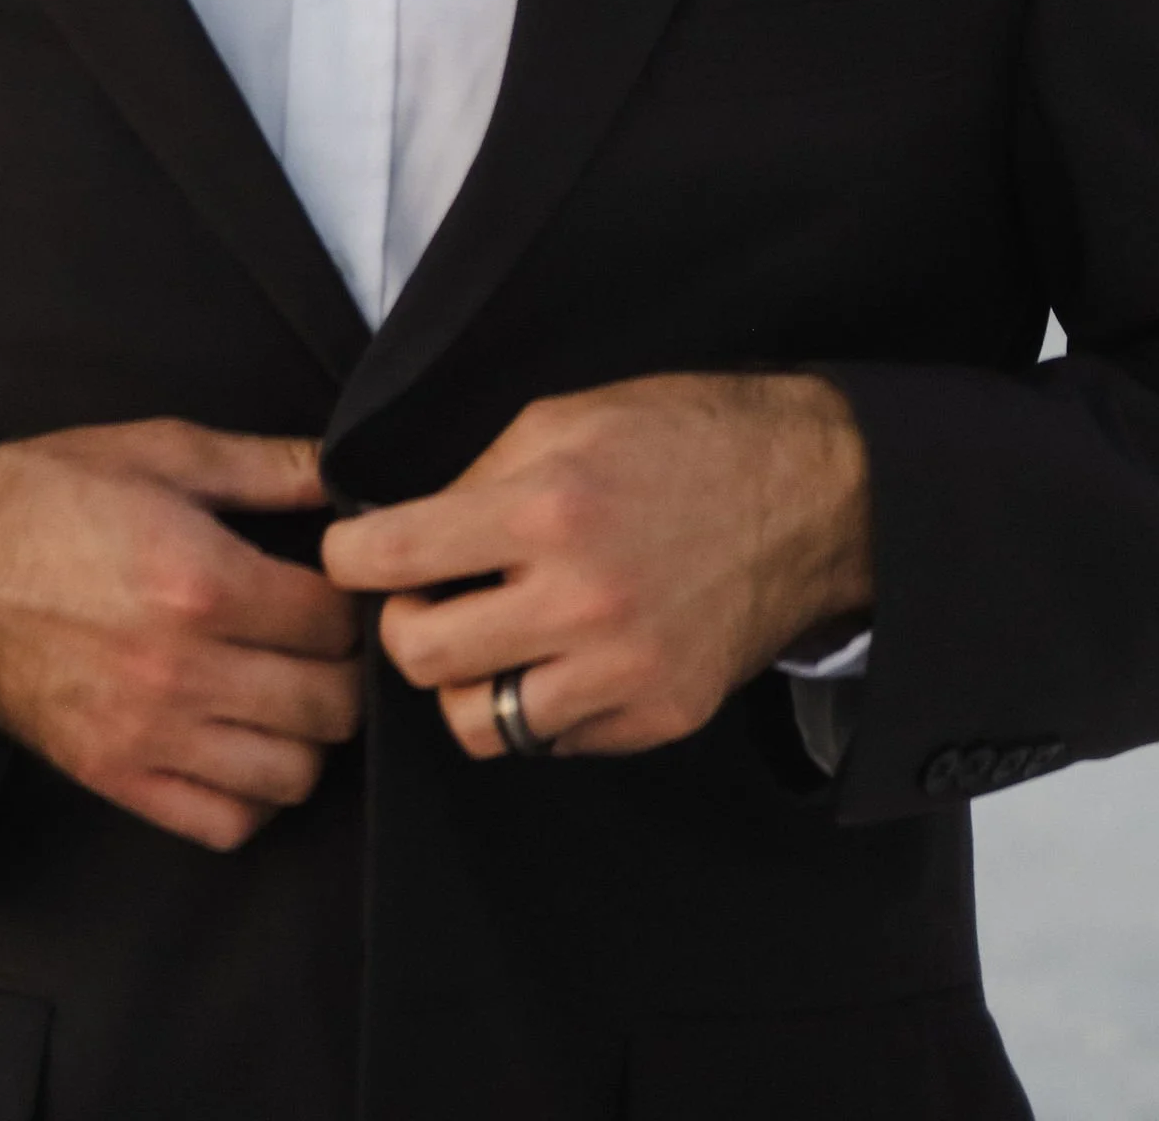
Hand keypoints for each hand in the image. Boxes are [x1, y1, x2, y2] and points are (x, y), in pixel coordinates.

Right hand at [0, 420, 361, 850]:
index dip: (351, 600)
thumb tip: (348, 475)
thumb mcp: (163, 451)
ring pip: (293, 776)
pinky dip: (252, 794)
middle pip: (331, 707)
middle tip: (320, 640)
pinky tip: (241, 740)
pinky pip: (226, 824)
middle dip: (342, 670)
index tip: (337, 586)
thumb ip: (268, 464)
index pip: (335, 623)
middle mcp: (181, 669)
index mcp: (201, 580)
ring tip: (285, 689)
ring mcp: (147, 735)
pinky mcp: (115, 778)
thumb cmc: (49, 495)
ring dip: (307, 735)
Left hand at [319, 372, 870, 760]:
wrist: (808, 495)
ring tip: (489, 634)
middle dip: (405, 624)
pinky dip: (537, 704)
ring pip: (477, 723)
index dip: (350, 557)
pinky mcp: (657, 717)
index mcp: (547, 508)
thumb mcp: (563, 417)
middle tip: (427, 596)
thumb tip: (396, 528)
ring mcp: (622, 671)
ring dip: (466, 680)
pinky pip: (551, 742)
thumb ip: (475, 478)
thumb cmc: (680, 439)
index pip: (392, 557)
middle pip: (420, 657)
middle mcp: (581, 600)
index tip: (355, 555)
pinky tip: (557, 653)